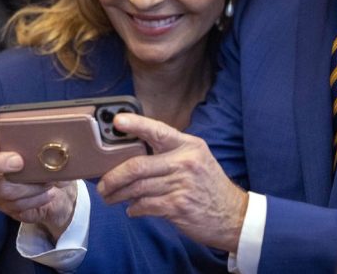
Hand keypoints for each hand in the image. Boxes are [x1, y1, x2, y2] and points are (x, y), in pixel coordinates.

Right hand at [0, 122, 76, 240]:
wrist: (63, 192)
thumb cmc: (55, 164)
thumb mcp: (55, 149)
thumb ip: (48, 142)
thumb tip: (51, 143)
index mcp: (1, 142)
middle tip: (19, 162)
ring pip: (0, 188)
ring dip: (28, 186)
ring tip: (48, 183)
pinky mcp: (4, 204)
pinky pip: (13, 205)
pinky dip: (34, 200)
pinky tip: (47, 194)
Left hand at [96, 114, 247, 252]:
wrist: (234, 215)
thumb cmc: (209, 185)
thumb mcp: (197, 159)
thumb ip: (171, 153)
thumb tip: (134, 154)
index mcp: (188, 146)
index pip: (159, 131)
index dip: (136, 124)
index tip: (118, 121)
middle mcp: (184, 162)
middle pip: (138, 165)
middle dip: (114, 176)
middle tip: (103, 184)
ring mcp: (181, 185)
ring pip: (137, 188)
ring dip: (118, 194)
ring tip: (110, 197)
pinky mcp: (177, 206)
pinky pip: (145, 205)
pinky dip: (134, 208)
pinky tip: (132, 209)